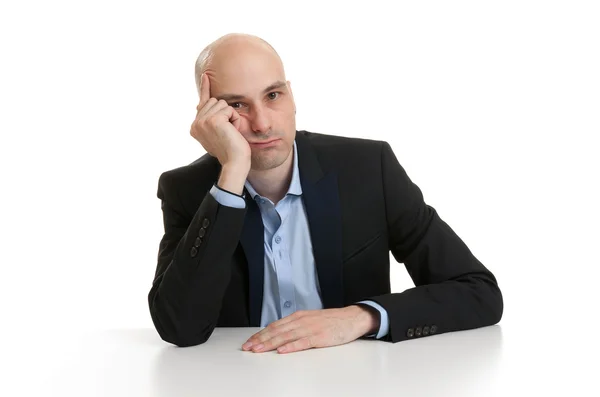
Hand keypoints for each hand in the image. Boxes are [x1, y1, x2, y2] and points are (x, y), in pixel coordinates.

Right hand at [190, 73, 250, 167]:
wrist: (234, 163)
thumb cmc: (231, 151)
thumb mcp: (219, 133)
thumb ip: (211, 119)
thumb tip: (201, 104)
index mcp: (195, 127)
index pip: (201, 103)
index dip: (205, 88)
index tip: (206, 75)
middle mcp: (195, 124)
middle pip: (214, 101)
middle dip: (226, 113)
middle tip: (229, 132)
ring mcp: (202, 122)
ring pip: (221, 103)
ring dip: (231, 117)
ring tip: (231, 133)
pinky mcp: (213, 120)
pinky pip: (229, 109)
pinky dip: (235, 119)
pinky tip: (233, 131)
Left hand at [241, 305, 378, 353]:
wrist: (351, 318)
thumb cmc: (331, 321)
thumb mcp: (310, 319)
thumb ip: (295, 326)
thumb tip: (278, 335)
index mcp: (298, 316)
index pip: (274, 326)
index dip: (260, 334)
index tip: (249, 341)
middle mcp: (301, 321)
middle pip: (276, 331)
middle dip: (260, 340)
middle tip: (248, 347)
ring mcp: (310, 328)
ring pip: (286, 336)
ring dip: (270, 343)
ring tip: (259, 349)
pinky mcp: (319, 337)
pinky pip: (302, 342)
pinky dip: (291, 347)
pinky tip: (282, 351)